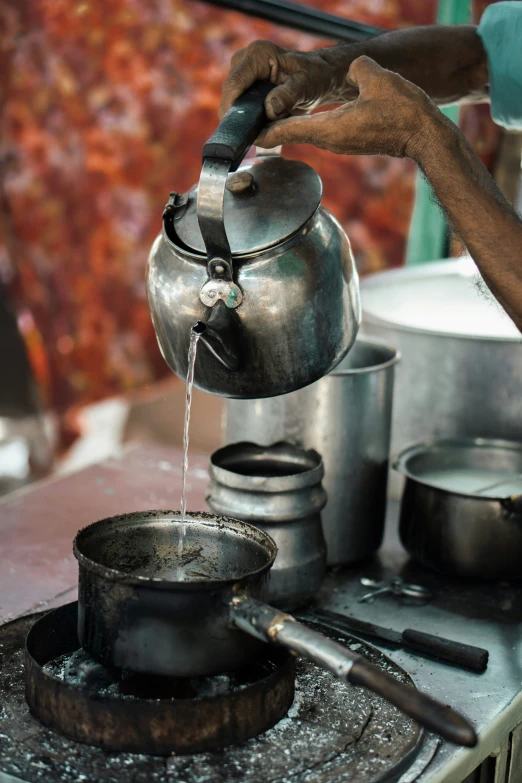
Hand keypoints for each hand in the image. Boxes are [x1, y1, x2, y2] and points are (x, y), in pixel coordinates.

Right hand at [219, 40, 351, 120]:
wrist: (318, 76)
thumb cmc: (314, 78)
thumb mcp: (305, 87)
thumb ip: (288, 96)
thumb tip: (270, 109)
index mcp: (259, 55)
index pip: (234, 83)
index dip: (231, 107)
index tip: (234, 129)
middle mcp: (246, 58)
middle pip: (230, 91)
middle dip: (235, 113)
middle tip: (246, 136)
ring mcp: (242, 70)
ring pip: (232, 98)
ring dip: (239, 115)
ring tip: (252, 132)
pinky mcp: (244, 81)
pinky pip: (237, 101)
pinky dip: (244, 114)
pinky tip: (254, 126)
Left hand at [256, 56, 440, 160]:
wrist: (424, 135)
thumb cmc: (404, 112)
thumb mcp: (378, 81)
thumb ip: (359, 70)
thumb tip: (354, 68)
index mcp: (331, 129)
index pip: (288, 131)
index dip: (265, 132)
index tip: (246, 134)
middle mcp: (331, 140)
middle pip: (293, 134)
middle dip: (271, 129)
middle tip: (250, 124)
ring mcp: (341, 144)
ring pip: (307, 134)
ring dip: (288, 129)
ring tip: (268, 120)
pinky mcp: (350, 142)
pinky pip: (321, 134)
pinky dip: (306, 128)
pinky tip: (300, 122)